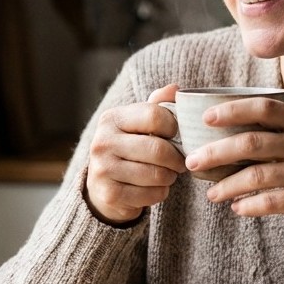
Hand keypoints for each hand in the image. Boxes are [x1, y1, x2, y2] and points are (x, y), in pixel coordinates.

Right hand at [84, 84, 187, 223]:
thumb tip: (175, 89)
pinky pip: (152, 194)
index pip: (154, 115)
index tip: (176, 136)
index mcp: (111, 118)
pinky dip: (161, 193)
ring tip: (168, 174)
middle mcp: (102, 142)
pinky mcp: (109, 194)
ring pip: (157, 174)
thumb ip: (157, 105)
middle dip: (177, 158)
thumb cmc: (128, 150)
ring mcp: (103, 169)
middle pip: (158, 149)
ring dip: (170, 177)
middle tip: (180, 162)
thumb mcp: (138, 124)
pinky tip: (155, 188)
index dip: (174, 127)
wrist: (103, 187)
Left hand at [184, 99, 283, 233]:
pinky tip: (237, 209)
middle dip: (216, 152)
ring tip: (211, 195)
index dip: (232, 110)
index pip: (264, 108)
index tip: (206, 118)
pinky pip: (272, 202)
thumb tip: (234, 135)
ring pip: (257, 175)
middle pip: (252, 142)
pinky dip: (250, 206)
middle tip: (192, 162)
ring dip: (228, 185)